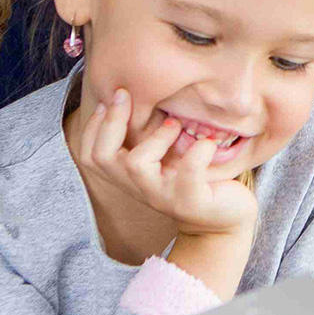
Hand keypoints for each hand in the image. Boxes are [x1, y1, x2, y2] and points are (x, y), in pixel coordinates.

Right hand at [68, 87, 257, 241]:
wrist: (224, 219)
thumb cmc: (193, 178)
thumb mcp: (163, 157)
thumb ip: (146, 137)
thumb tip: (135, 95)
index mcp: (127, 176)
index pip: (89, 155)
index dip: (92, 126)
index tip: (110, 100)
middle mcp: (138, 188)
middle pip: (101, 158)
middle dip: (110, 122)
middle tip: (127, 96)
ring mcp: (162, 196)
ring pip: (136, 164)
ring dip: (155, 137)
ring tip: (175, 124)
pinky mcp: (190, 201)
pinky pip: (187, 174)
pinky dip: (197, 153)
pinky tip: (208, 143)